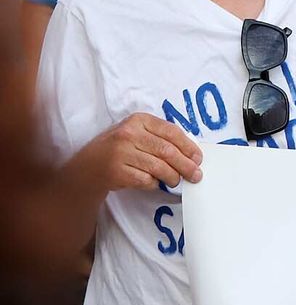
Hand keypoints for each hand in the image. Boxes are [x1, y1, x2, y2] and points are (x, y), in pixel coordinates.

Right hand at [78, 113, 203, 191]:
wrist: (87, 167)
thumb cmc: (119, 148)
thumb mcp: (137, 134)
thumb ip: (159, 137)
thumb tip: (190, 152)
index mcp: (139, 120)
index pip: (171, 132)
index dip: (188, 146)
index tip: (198, 158)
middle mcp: (129, 134)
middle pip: (167, 151)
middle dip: (185, 165)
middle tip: (196, 174)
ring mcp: (121, 153)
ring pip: (158, 167)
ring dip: (172, 176)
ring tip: (177, 181)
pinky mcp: (117, 172)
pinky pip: (145, 180)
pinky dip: (154, 183)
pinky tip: (155, 183)